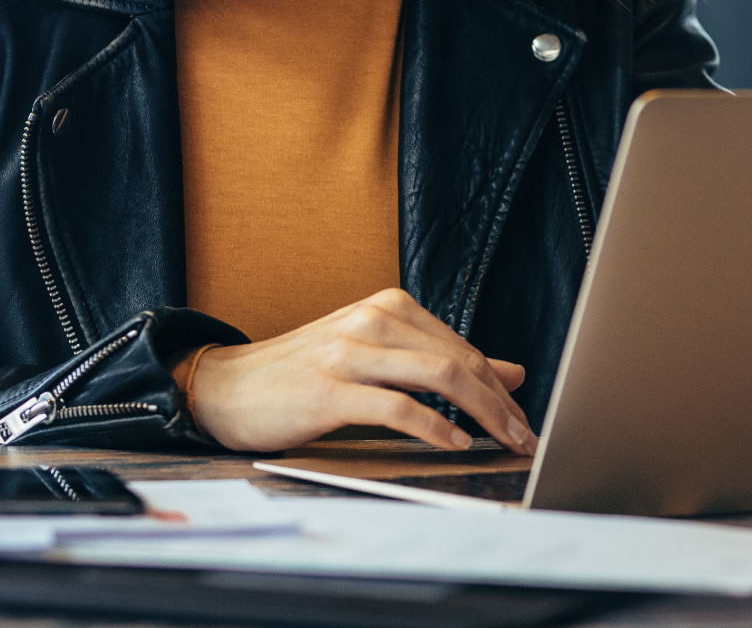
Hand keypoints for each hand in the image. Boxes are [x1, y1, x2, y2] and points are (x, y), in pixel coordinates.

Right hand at [185, 288, 537, 454]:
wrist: (226, 386)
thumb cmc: (305, 374)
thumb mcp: (379, 357)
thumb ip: (440, 362)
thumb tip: (511, 373)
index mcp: (389, 307)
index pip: (463, 347)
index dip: (500, 387)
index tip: (524, 419)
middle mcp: (374, 319)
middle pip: (459, 360)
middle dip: (501, 403)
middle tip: (525, 437)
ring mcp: (350, 351)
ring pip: (438, 376)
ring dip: (482, 413)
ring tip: (502, 441)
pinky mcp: (329, 389)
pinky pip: (397, 407)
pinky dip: (433, 427)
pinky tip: (454, 443)